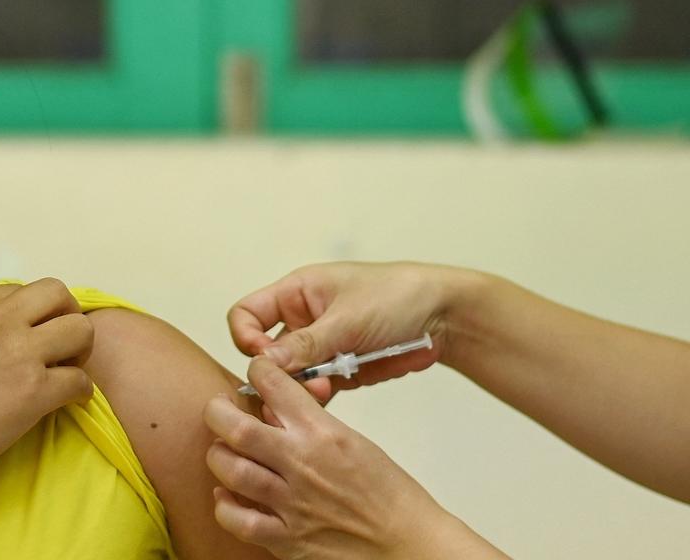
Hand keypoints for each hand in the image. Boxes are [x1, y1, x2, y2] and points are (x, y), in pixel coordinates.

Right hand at [0, 278, 94, 487]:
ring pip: (81, 328)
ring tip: (71, 366)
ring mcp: (19, 353)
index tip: (25, 334)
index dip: (27, 313)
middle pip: (57, 292)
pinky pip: (81, 380)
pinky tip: (72, 400)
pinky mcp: (35, 390)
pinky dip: (82, 391)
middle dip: (67, 312)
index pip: (17, 290)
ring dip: (82, 348)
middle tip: (63, 339)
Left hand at [204, 357, 459, 558]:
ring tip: (224, 452)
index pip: (274, 385)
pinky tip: (227, 496)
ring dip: (219, 456)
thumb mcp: (354, 443)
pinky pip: (237, 520)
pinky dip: (224, 506)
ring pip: (228, 469)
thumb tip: (271, 408)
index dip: (257, 371)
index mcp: (324, 434)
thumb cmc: (389, 496)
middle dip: (217, 411)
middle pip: (235, 427)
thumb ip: (309, 423)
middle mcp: (302, 465)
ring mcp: (291, 504)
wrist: (410, 546)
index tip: (254, 374)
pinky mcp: (286, 541)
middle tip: (219, 410)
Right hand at [228, 262, 469, 393]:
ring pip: (288, 376)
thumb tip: (263, 363)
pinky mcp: (337, 371)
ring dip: (297, 387)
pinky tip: (327, 398)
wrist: (445, 317)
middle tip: (300, 382)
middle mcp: (300, 320)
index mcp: (295, 293)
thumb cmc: (396, 297)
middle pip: (264, 351)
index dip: (246, 337)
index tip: (264, 357)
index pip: (247, 314)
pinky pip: (312, 390)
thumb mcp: (347, 318)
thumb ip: (306, 343)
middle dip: (277, 370)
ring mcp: (319, 348)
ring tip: (322, 390)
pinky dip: (315, 398)